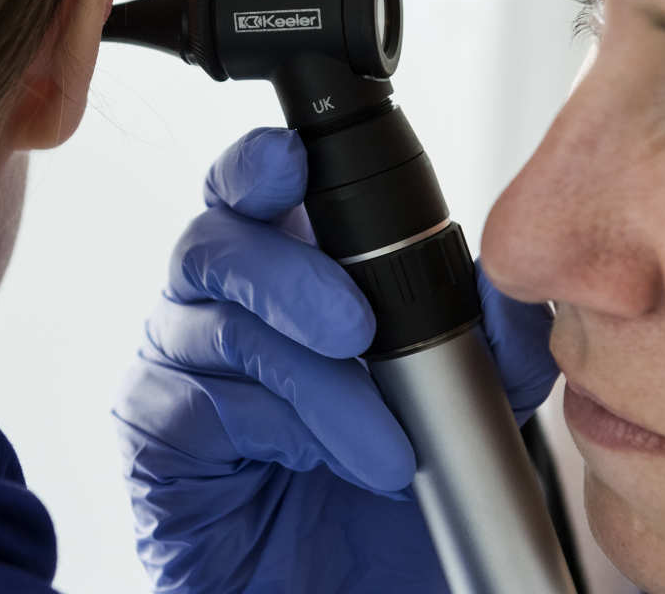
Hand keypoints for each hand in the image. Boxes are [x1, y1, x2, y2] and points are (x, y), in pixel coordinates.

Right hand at [113, 127, 559, 592]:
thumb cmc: (392, 501)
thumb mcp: (466, 412)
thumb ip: (488, 339)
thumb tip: (509, 280)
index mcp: (287, 275)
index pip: (253, 191)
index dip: (260, 166)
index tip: (292, 163)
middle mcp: (220, 309)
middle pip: (215, 240)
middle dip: (290, 274)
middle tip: (358, 329)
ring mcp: (181, 369)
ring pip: (216, 327)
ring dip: (313, 383)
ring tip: (382, 448)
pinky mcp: (156, 437)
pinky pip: (189, 403)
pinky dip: (268, 428)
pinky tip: (312, 461)